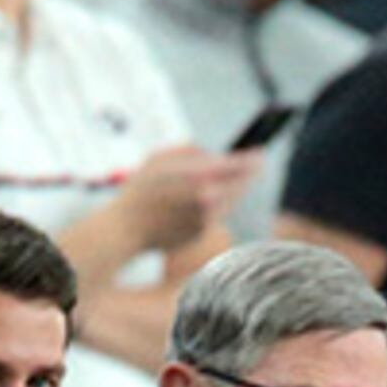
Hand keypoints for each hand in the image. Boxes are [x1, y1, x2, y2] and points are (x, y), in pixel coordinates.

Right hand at [110, 145, 259, 254]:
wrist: (126, 229)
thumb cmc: (139, 191)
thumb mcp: (160, 158)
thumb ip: (190, 152)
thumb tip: (212, 155)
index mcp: (200, 176)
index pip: (238, 165)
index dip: (252, 158)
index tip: (261, 154)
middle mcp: (208, 200)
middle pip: (241, 185)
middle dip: (248, 175)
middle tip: (256, 164)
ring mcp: (207, 220)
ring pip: (229, 202)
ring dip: (230, 191)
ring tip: (224, 180)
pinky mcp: (202, 234)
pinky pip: (213, 216)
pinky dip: (210, 208)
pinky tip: (194, 202)